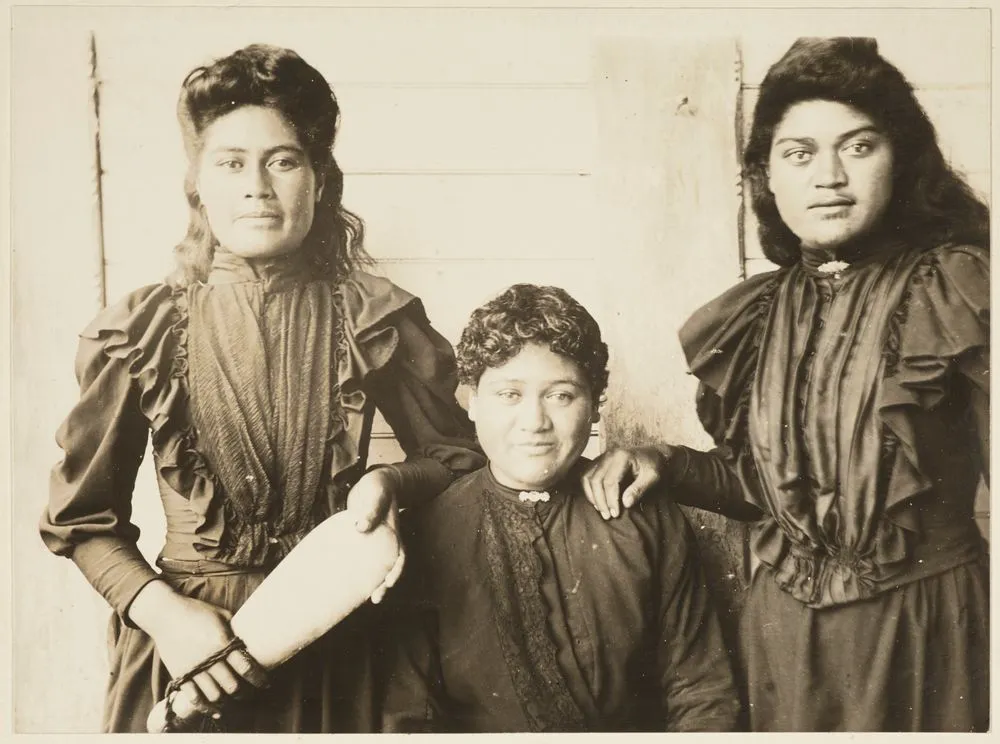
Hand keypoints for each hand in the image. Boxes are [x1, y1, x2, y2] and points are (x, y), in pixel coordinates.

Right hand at [128, 583, 267, 716]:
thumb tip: (250, 642)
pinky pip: (194, 698)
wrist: (166, 615)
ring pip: (215, 695)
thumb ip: (235, 631)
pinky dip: (206, 708)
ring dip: (228, 700)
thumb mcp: (222, 616)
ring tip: (234, 699)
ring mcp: (193, 669)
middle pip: (232, 685)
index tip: (265, 684)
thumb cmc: (198, 612)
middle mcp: (209, 659)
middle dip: (245, 692)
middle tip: (251, 692)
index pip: (246, 667)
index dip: (259, 679)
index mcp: (222, 643)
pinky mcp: (180, 675)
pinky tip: (217, 711)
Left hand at [346, 468, 405, 603]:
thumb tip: (360, 528)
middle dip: (383, 585)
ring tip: (359, 597)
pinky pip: (360, 558)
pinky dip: (355, 569)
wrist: (375, 482)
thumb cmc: (379, 486)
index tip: (389, 583)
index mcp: (393, 534)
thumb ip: (371, 509)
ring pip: (373, 566)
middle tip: (375, 599)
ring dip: (369, 581)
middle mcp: (385, 542)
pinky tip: (343, 577)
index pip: (399, 557)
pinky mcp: (362, 540)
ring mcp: (374, 542)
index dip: (396, 572)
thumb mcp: (377, 493)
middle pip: (387, 568)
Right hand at [580, 446, 668, 518]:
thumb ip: (639, 489)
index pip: (610, 481)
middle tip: (607, 516)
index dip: (611, 500)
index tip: (616, 514)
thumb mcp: (652, 478)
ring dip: (592, 496)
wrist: (653, 455)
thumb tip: (625, 503)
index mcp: (622, 456)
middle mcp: (609, 455)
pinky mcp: (598, 462)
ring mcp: (602, 457)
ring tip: (601, 510)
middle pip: (596, 480)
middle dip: (600, 500)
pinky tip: (596, 501)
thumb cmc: (654, 467)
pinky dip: (588, 489)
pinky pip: (586, 475)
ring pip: (587, 477)